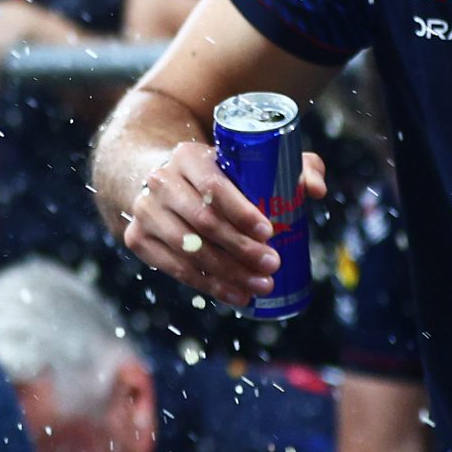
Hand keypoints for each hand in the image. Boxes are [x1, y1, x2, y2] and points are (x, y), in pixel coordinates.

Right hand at [121, 141, 325, 306]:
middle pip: (202, 222)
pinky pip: (174, 268)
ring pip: (187, 249)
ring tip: (261, 286)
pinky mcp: (137, 239)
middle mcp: (159, 181)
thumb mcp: (255, 160)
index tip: (270, 232)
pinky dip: (208, 285)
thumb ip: (297, 165)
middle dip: (240, 249)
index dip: (241, 212)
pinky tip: (235, 295)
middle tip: (273, 264)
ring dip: (227, 273)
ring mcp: (144, 212)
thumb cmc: (219, 173)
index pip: (213, 186)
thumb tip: (314, 191)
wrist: (162, 182)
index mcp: (187, 156)